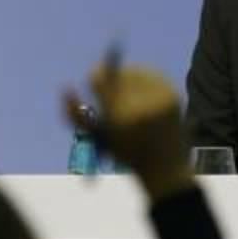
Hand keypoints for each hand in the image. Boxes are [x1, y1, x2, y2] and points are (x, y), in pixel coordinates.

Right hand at [64, 64, 193, 200]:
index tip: (95, 75)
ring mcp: (158, 99)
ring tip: (128, 89)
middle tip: (111, 80)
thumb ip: (76, 117)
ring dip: (129, 76)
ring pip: (137, 71)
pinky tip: (145, 91)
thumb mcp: (98, 139)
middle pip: (120, 73)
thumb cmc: (128, 154)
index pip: (102, 81)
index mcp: (118, 117)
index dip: (97, 75)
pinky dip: (147, 79)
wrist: (166, 166)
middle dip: (113, 76)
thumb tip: (65, 88)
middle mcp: (139, 105)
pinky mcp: (172, 95)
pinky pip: (154, 75)